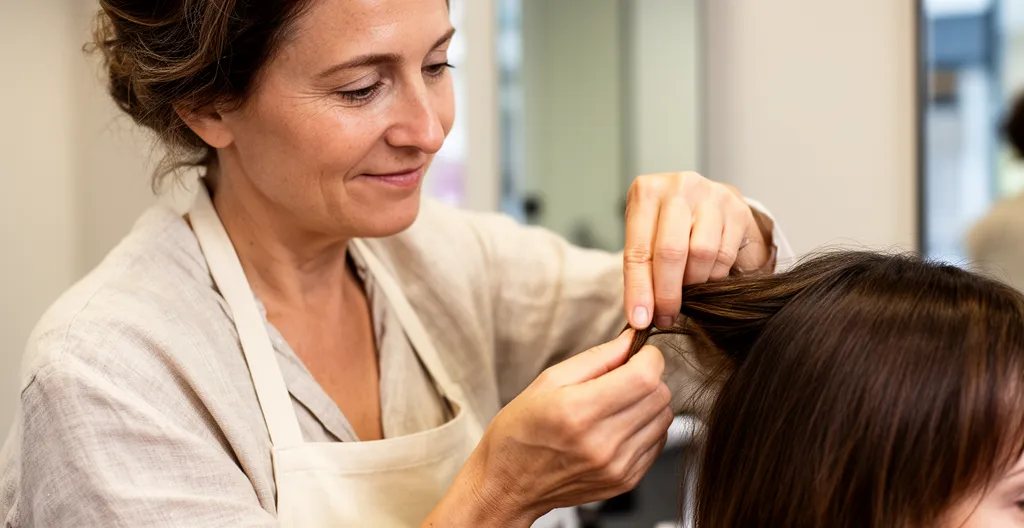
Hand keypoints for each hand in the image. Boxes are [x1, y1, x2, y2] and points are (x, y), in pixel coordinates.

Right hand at [453, 331, 672, 525]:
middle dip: (648, 377)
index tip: (638, 353)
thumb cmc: (519, 432)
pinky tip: (619, 426)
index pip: (645, 377)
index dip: (649, 357)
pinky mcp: (626, 482)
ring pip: (664, 418)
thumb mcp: (547, 381)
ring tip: (618, 404)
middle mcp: (602, 443)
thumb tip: (631, 340)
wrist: (508, 485)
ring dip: (648, 403)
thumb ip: (596, 358)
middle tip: (623, 377)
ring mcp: (616, 467)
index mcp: (578, 412)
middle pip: (659, 396)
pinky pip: (658, 443)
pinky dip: (646, 428)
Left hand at [623, 172, 770, 329]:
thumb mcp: (644, 237)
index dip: (639, 290)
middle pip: (671, 252)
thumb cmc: (665, 223)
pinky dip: (713, 276)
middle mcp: (679, 187)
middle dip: (667, 294)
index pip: (638, 250)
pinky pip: (724, 255)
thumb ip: (640, 271)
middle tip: (666, 317)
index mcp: (646, 192)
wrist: (703, 199)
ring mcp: (711, 195)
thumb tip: (641, 316)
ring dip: (693, 284)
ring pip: (701, 254)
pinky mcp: (737, 210)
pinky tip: (704, 277)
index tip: (641, 320)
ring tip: (686, 293)